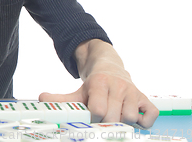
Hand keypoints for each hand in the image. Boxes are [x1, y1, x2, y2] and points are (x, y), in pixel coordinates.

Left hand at [39, 71, 158, 128]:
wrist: (110, 67)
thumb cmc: (93, 86)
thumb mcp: (77, 91)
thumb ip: (60, 99)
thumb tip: (41, 99)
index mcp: (99, 83)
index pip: (98, 109)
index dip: (94, 118)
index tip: (92, 117)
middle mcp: (118, 86)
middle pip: (114, 117)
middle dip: (107, 123)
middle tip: (103, 120)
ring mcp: (133, 92)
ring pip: (131, 118)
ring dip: (124, 123)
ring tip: (116, 117)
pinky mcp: (146, 98)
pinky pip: (150, 116)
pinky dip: (144, 122)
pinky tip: (133, 118)